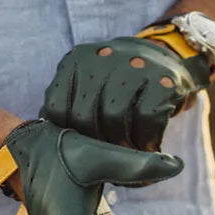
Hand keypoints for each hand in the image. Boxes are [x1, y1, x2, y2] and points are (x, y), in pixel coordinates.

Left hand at [42, 37, 211, 150]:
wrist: (168, 62)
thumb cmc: (120, 84)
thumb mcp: (90, 84)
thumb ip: (69, 106)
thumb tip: (46, 143)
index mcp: (78, 58)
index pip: (57, 106)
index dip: (68, 134)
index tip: (83, 146)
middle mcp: (105, 56)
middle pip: (84, 114)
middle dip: (95, 144)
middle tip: (108, 158)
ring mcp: (136, 64)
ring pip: (114, 116)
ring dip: (121, 147)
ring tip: (129, 155)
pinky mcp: (164, 79)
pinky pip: (147, 118)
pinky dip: (146, 141)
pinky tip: (149, 148)